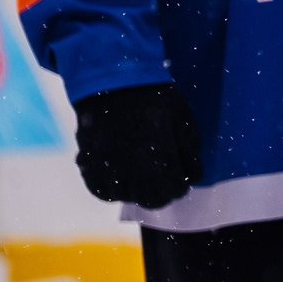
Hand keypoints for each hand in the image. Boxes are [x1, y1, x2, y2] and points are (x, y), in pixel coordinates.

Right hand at [72, 82, 203, 207]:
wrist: (116, 80)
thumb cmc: (156, 99)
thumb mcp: (184, 121)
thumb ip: (191, 153)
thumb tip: (194, 176)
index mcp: (162, 161)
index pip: (174, 192)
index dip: (180, 187)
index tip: (180, 179)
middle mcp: (135, 171)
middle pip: (150, 201)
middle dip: (161, 193)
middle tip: (162, 181)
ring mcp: (109, 168)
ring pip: (125, 197)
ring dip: (135, 191)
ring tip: (141, 177)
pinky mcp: (89, 162)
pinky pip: (99, 190)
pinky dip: (109, 189)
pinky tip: (119, 178)